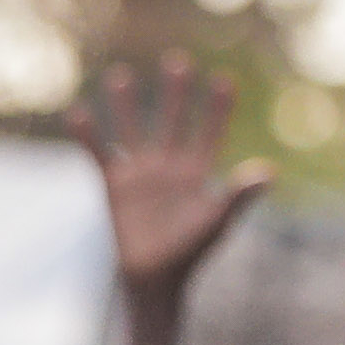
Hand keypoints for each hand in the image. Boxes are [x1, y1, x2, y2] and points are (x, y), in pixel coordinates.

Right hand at [71, 58, 270, 293]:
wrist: (155, 281)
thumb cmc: (190, 254)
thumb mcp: (216, 222)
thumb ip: (239, 196)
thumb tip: (269, 172)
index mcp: (197, 174)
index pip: (209, 133)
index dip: (217, 110)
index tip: (224, 81)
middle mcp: (169, 167)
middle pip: (172, 122)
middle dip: (175, 95)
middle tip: (177, 63)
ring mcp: (141, 174)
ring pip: (132, 130)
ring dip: (125, 105)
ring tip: (120, 76)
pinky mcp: (115, 186)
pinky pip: (99, 154)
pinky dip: (88, 136)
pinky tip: (76, 113)